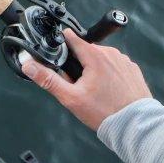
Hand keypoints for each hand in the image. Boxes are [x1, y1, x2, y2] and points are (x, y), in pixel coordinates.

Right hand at [22, 28, 151, 130]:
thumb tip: (29, 65)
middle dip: (78, 65)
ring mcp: (124, 61)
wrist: (134, 125)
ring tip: (94, 92)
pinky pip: (114, 67)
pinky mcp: (132, 70)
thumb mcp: (70, 97)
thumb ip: (48, 79)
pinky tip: (108, 92)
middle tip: (77, 85)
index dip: (62, 45)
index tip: (58, 56)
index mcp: (95, 55)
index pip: (72, 38)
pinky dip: (108, 76)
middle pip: (86, 51)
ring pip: (101, 59)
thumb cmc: (104, 112)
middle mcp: (111, 53)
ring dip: (94, 70)